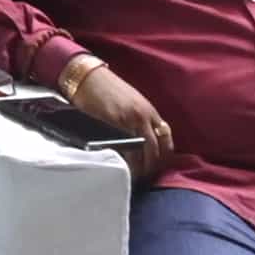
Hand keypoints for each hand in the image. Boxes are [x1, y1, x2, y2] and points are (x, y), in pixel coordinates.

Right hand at [56, 53, 177, 176]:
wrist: (87, 77)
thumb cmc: (105, 89)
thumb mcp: (129, 102)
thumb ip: (139, 120)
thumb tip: (142, 142)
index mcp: (149, 110)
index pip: (166, 138)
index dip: (164, 156)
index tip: (155, 166)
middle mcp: (145, 116)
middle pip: (158, 149)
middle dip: (152, 166)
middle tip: (144, 177)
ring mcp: (132, 120)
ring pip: (146, 151)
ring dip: (142, 167)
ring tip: (134, 176)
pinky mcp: (116, 122)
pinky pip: (129, 147)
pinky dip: (128, 160)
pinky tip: (123, 166)